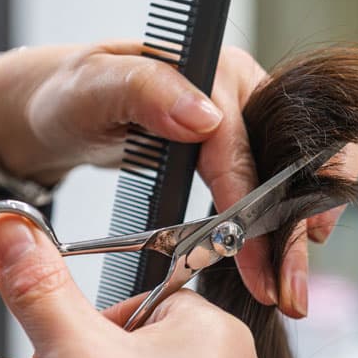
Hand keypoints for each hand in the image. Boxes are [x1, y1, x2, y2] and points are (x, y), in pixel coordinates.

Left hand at [0, 42, 357, 315]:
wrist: (63, 110)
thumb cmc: (72, 95)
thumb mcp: (93, 87)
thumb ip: (146, 91)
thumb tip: (204, 118)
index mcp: (217, 71)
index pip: (244, 146)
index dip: (253, 207)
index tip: (253, 258)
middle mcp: (240, 93)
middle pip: (288, 163)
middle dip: (292, 228)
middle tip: (286, 286)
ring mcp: (241, 123)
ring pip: (291, 178)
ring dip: (293, 232)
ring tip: (288, 282)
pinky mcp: (234, 149)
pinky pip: (270, 187)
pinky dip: (277, 224)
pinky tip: (276, 256)